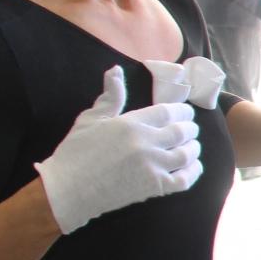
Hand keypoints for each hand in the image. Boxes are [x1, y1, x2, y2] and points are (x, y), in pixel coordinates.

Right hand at [35, 65, 202, 233]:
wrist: (66, 190)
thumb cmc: (75, 153)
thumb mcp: (90, 119)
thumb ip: (111, 97)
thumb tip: (116, 70)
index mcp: (131, 123)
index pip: (169, 112)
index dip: (182, 111)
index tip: (186, 113)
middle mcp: (145, 143)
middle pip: (181, 131)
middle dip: (190, 128)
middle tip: (191, 129)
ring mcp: (152, 166)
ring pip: (186, 154)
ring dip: (194, 148)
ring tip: (192, 146)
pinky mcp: (154, 187)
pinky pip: (185, 179)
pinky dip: (194, 172)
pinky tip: (192, 167)